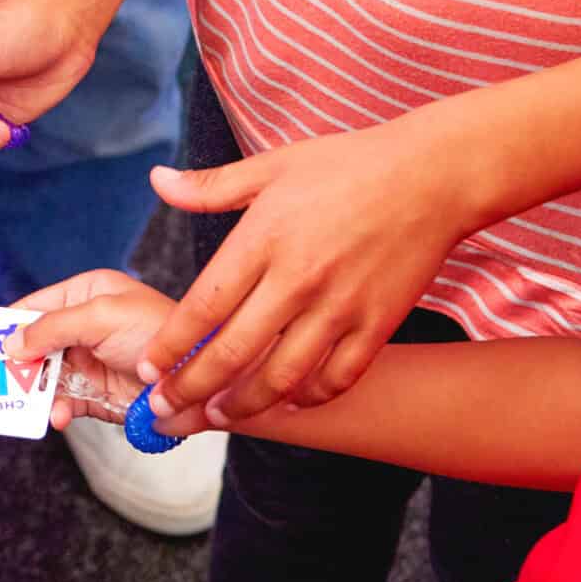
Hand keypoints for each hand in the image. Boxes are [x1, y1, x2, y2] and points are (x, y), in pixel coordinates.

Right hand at [3, 270, 207, 435]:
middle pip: (34, 345)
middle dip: (16, 363)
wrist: (199, 379)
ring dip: (35, 391)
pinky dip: (57, 410)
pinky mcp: (98, 394)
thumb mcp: (101, 316)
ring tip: (23, 402)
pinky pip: (64, 402)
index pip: (35, 306)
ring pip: (44, 377)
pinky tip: (58, 415)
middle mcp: (86, 326)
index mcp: (87, 294)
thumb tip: (11, 343)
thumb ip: (51, 327)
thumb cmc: (158, 333)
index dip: (8, 323)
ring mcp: (90, 362)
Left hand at [135, 120, 480, 427]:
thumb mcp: (272, 165)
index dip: (170, 347)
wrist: (432, 175)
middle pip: (232, 353)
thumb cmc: (348, 165)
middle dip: (191, 390)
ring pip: (282, 376)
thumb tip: (156, 181)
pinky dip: (310, 397)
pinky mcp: (378, 323)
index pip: (202, 308)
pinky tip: (288, 401)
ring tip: (218, 416)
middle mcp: (297, 279)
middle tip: (166, 412)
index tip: (147, 372)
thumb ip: (210, 186)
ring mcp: (340, 306)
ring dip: (244, 405)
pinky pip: (339, 377)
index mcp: (262, 240)